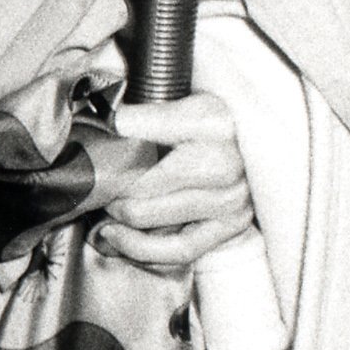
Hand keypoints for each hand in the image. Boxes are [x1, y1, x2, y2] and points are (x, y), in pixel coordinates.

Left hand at [91, 94, 251, 270]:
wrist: (260, 147)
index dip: (102, 133)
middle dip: (107, 182)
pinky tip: (117, 236)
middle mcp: (223, 161)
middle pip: (136, 181)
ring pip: (146, 216)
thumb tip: (96, 124)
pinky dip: (138, 247)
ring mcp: (229, 198)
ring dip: (116, 212)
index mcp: (209, 120)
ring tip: (106, 202)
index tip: (89, 135)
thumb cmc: (217, 124)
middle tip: (96, 178)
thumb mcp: (184, 100)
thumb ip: (141, 112)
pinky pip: (175, 249)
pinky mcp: (230, 226)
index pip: (132, 127)